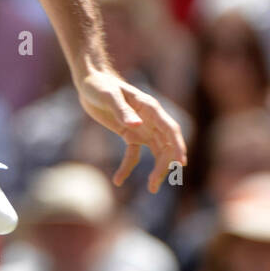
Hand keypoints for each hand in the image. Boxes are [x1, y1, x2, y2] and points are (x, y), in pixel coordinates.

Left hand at [76, 69, 186, 192]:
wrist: (89, 82)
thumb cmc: (99, 85)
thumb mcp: (108, 97)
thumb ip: (122, 111)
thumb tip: (137, 126)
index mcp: (150, 108)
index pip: (170, 130)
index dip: (177, 146)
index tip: (180, 164)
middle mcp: (150, 119)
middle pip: (166, 145)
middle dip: (164, 165)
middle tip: (154, 185)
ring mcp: (142, 127)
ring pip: (157, 152)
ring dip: (156, 169)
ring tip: (151, 189)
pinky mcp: (130, 134)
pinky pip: (134, 154)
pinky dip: (128, 167)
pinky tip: (118, 180)